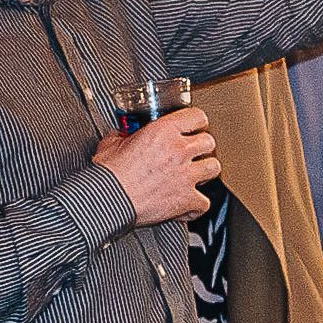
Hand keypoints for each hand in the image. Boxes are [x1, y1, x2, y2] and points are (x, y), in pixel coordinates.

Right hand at [98, 109, 221, 225]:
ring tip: (194, 175)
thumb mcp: (111, 144)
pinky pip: (204, 203)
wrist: (108, 199)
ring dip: (205, 171)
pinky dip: (196, 206)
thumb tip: (123, 134)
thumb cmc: (108, 174)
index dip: (196, 123)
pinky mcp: (186, 199)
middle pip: (209, 142)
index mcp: (163, 132)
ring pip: (214, 167)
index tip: (192, 129)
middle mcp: (179, 151)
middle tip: (191, 153)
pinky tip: (187, 204)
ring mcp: (186, 176)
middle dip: (201, 147)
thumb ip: (122, 136)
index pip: (197, 117)